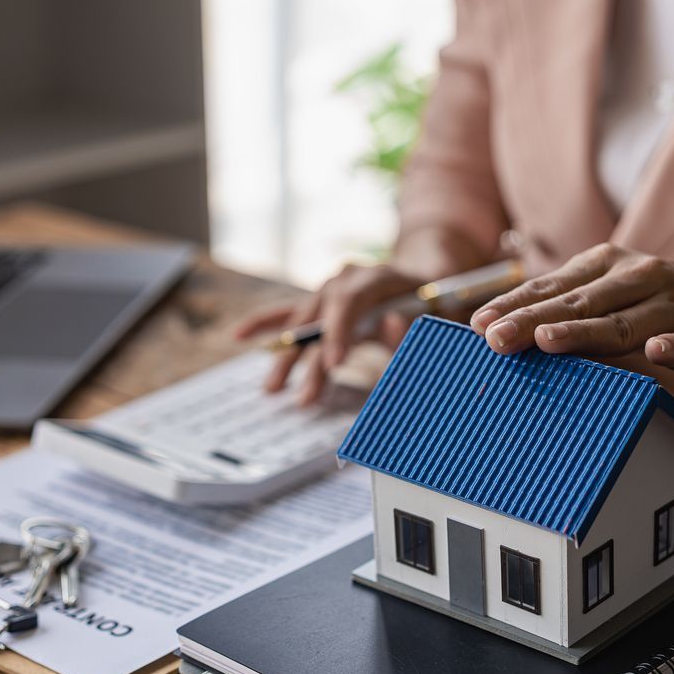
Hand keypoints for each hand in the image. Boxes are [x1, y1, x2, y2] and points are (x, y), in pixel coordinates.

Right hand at [235, 263, 424, 403]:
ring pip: (302, 324)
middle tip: (307, 398)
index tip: (333, 365)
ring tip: (273, 389)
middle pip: (320, 318)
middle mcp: (345, 278)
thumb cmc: (433, 300)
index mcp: (375, 276)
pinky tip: (239, 335)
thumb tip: (391, 327)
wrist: (427, 276)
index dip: (338, 332)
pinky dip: (265, 323)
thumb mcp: (434, 313)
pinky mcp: (320, 301)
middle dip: (311, 360)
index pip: (349, 302)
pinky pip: (288, 312)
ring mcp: (329, 288)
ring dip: (288, 357)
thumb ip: (412, 323)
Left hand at [469, 244, 673, 377]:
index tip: (479, 324)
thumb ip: (562, 307)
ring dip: (588, 332)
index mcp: (608, 266)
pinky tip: (658, 353)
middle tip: (497, 339)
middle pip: (579, 303)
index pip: (553, 287)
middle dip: (534, 320)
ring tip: (550, 341)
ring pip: (627, 322)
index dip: (515, 305)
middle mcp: (640, 278)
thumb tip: (496, 328)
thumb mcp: (609, 294)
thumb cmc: (656, 303)